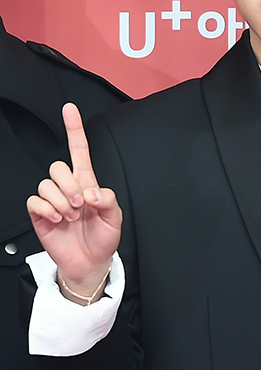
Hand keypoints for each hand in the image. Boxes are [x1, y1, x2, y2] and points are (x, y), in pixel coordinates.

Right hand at [26, 103, 121, 299]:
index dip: (74, 129)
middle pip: (58, 166)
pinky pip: (35, 201)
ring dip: (61, 200)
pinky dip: (47, 210)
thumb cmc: (104, 238)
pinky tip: (57, 220)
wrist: (90, 262)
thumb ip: (107, 199)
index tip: (70, 109)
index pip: (79, 150)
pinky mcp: (40, 214)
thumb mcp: (115, 217)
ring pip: (47, 183)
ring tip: (71, 216)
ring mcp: (53, 200)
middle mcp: (68, 188)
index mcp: (88, 183)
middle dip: (70, 185)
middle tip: (81, 205)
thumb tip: (91, 192)